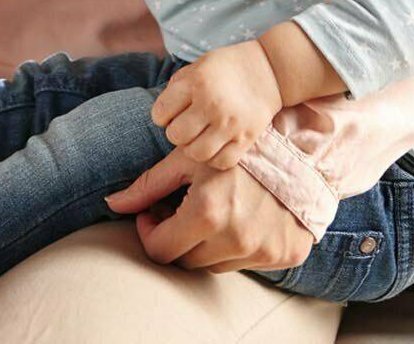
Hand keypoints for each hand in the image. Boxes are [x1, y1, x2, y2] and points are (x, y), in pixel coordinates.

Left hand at [107, 149, 312, 272]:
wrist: (300, 148)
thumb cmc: (233, 148)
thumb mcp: (187, 158)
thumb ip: (148, 185)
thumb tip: (112, 204)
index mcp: (207, 212)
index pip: (159, 250)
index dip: (149, 231)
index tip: (154, 212)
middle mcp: (235, 238)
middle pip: (184, 260)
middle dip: (175, 235)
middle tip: (180, 206)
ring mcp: (261, 250)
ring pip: (212, 264)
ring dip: (204, 242)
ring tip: (210, 208)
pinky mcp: (282, 256)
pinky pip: (243, 263)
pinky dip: (234, 245)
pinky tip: (239, 215)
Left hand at [150, 42, 282, 168]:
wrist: (269, 70)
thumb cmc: (227, 67)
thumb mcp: (198, 65)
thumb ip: (178, 85)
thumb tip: (162, 112)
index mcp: (196, 82)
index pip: (161, 112)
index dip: (161, 115)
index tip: (169, 114)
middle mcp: (211, 104)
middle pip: (176, 136)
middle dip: (176, 133)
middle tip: (185, 126)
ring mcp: (230, 124)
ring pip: (196, 153)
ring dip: (192, 149)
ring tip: (198, 139)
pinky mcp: (246, 139)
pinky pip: (220, 161)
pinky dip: (213, 159)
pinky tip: (214, 147)